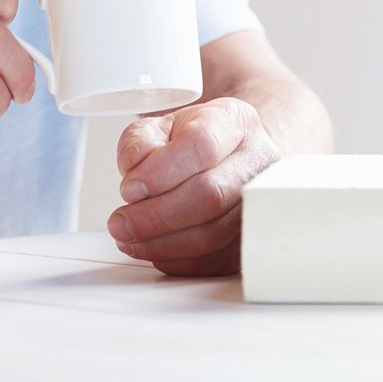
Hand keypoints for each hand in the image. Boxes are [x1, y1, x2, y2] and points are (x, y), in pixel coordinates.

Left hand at [107, 97, 276, 276]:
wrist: (225, 159)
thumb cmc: (190, 143)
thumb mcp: (157, 128)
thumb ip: (139, 144)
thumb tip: (136, 175)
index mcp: (234, 122)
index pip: (201, 145)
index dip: (161, 172)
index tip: (128, 189)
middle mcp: (257, 160)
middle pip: (211, 194)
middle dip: (156, 215)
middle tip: (121, 223)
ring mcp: (261, 202)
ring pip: (213, 233)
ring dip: (162, 242)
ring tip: (129, 237)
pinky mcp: (251, 239)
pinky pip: (214, 260)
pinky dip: (177, 260)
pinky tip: (152, 249)